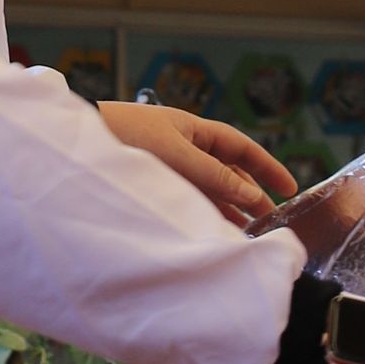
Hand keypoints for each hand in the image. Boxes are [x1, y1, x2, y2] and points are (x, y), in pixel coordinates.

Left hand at [100, 98, 294, 227]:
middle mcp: (184, 149)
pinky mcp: (154, 187)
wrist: (73, 145)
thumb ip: (215, 177)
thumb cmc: (123, 135)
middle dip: (250, 195)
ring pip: (209, 191)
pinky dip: (204, 215)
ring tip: (247, 233)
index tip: (291, 188)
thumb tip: (251, 196)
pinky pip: (188, 202)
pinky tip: (215, 231)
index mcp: (193, 130)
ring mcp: (169, 169)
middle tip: (271, 220)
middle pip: (228, 173)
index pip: (241, 149)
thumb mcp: (177, 154)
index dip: (267, 167)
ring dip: (228, 209)